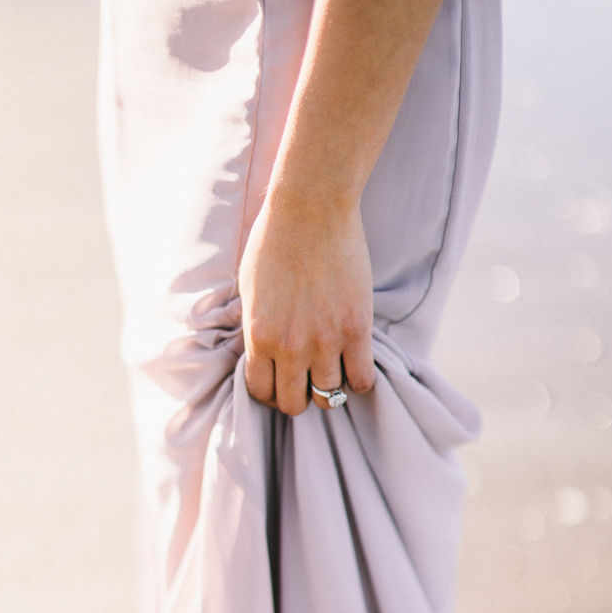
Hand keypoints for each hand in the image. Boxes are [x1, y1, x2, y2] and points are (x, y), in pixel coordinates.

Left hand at [240, 191, 374, 415]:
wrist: (311, 208)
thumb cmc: (274, 240)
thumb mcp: (250, 290)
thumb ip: (256, 327)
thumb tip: (262, 352)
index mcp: (259, 338)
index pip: (261, 393)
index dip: (269, 394)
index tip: (278, 385)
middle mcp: (291, 347)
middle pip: (295, 404)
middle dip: (298, 397)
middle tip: (305, 382)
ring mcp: (326, 341)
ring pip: (328, 396)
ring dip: (329, 388)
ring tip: (332, 370)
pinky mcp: (357, 330)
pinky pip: (361, 379)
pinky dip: (358, 380)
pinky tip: (355, 365)